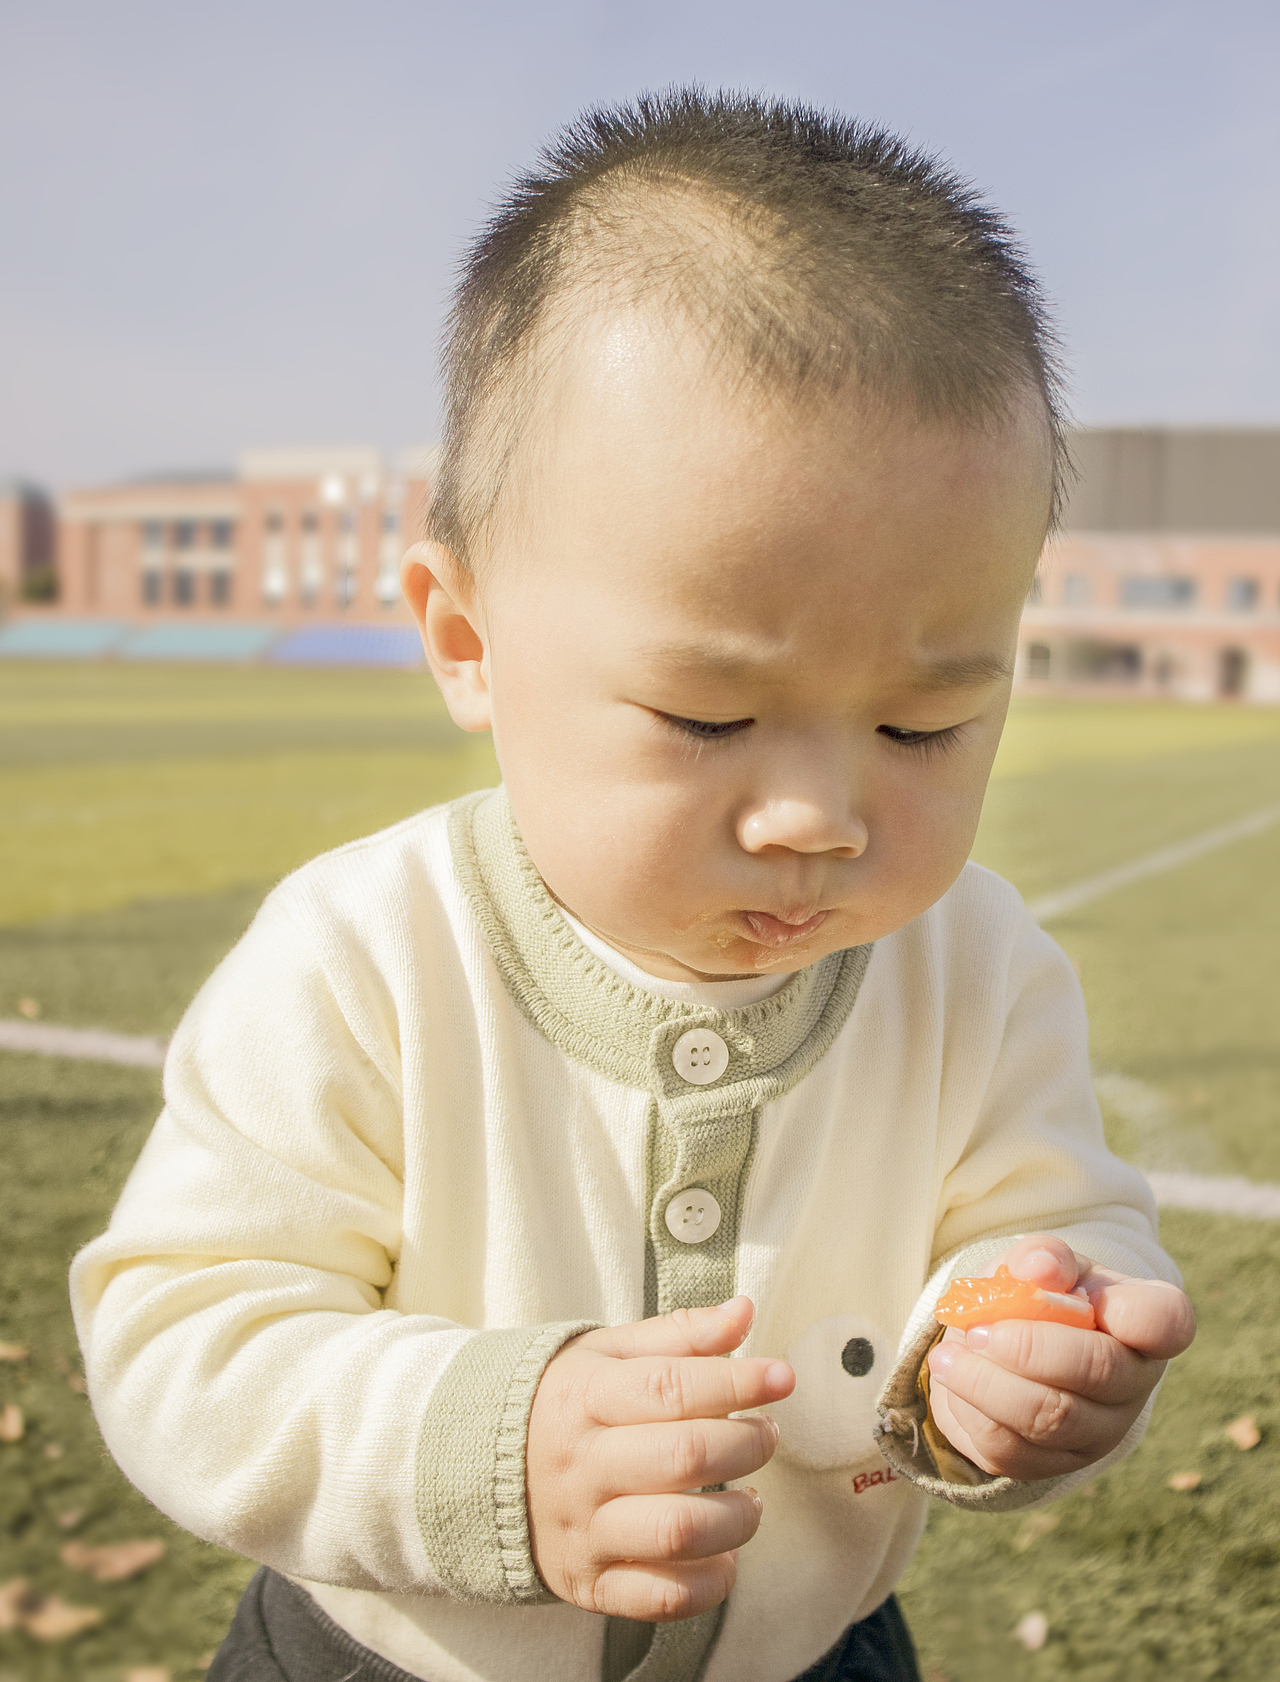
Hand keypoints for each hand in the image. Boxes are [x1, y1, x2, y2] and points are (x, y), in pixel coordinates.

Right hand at [526, 1296, 793, 1620]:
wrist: (475, 1469)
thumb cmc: (562, 1401)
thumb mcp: (607, 1353)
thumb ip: (679, 1335)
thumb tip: (744, 1311)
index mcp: (582, 1397)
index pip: (670, 1388)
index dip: (737, 1381)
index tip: (781, 1377)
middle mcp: (580, 1466)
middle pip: (683, 1458)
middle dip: (747, 1443)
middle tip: (766, 1433)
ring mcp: (582, 1530)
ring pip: (680, 1531)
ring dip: (738, 1516)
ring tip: (751, 1497)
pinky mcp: (588, 1584)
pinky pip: (664, 1597)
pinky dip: (713, 1581)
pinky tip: (726, 1552)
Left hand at [926, 1234, 1194, 1479]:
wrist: (1010, 1340)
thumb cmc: (1040, 1293)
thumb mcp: (1041, 1263)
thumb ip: (1043, 1256)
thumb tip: (1041, 1267)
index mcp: (1147, 1323)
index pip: (1166, 1323)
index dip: (1135, 1315)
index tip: (1086, 1296)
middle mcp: (1136, 1383)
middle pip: (1098, 1372)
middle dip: (1028, 1348)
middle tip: (976, 1330)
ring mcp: (1101, 1431)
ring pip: (1050, 1418)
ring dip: (987, 1385)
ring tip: (947, 1357)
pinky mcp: (1055, 1464)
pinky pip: (1012, 1450)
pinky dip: (972, 1412)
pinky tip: (954, 1383)